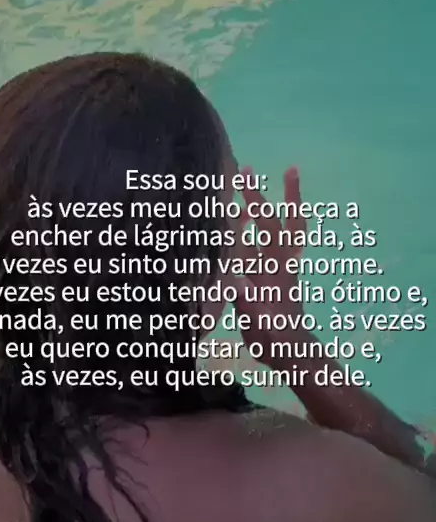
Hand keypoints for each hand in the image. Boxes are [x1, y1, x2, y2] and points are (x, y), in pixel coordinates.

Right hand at [235, 166, 307, 369]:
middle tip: (245, 169)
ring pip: (266, 233)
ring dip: (256, 210)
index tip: (261, 178)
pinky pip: (255, 248)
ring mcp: (270, 269)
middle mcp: (275, 263)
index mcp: (275, 269)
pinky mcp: (263, 278)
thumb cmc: (274, 338)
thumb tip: (233, 277)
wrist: (288, 352)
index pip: (269, 230)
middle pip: (270, 222)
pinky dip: (247, 232)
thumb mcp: (259, 322)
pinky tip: (237, 222)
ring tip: (244, 186)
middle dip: (258, 197)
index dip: (263, 205)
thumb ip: (247, 300)